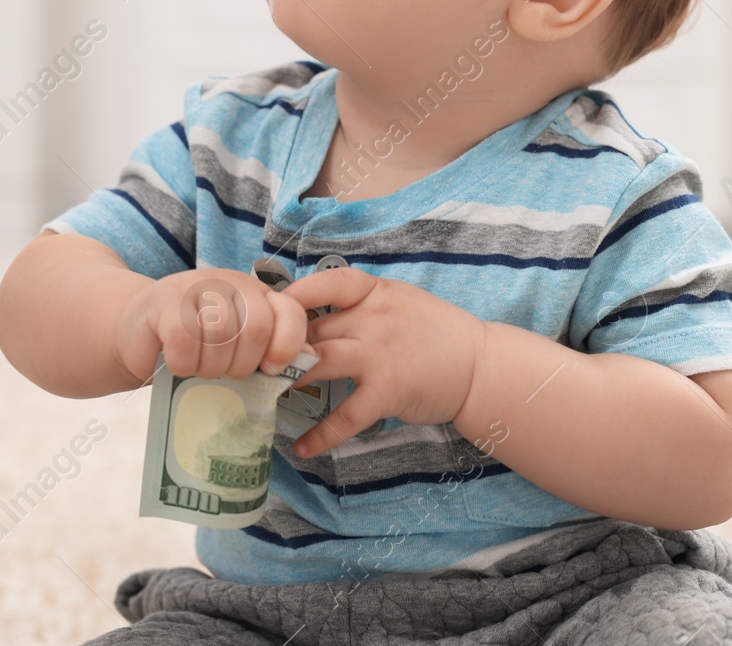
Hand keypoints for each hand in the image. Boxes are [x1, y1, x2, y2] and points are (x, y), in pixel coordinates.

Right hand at [114, 268, 311, 384]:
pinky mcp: (163, 301)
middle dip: (242, 365)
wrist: (137, 330)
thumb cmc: (195, 345)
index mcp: (256, 292)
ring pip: (221, 337)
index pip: (290, 312)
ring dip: (210, 368)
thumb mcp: (238, 347)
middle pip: (257, 329)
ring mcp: (195, 287)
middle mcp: (229, 282)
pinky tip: (177, 364)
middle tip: (224, 373)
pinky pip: (185, 343)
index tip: (271, 370)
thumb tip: (311, 358)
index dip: (287, 346)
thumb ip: (273, 349)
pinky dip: (183, 365)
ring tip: (199, 368)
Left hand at [280, 267, 487, 457]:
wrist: (480, 366)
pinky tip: (303, 447)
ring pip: (319, 362)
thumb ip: (361, 307)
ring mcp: (380, 355)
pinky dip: (322, 434)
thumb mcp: (400, 304)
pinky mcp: (388, 391)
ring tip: (263, 395)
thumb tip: (312, 317)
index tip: (268, 306)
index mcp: (377, 294)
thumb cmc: (438, 335)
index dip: (295, 294)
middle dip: (279, 345)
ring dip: (288, 379)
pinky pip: (347, 414)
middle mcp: (375, 320)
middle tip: (251, 362)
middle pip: (313, 328)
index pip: (329, 283)